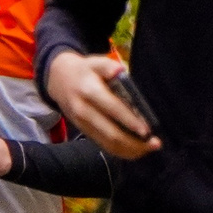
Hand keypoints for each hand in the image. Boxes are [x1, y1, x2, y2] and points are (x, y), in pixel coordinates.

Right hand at [47, 52, 161, 160]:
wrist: (58, 80)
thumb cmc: (83, 71)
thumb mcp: (94, 62)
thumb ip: (107, 66)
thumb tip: (120, 71)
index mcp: (89, 91)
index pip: (112, 109)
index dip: (130, 121)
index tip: (146, 130)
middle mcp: (84, 111)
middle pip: (111, 134)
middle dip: (135, 142)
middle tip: (155, 143)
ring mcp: (83, 125)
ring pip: (108, 144)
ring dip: (130, 150)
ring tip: (149, 148)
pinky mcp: (84, 132)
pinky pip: (104, 146)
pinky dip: (122, 151)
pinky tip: (136, 150)